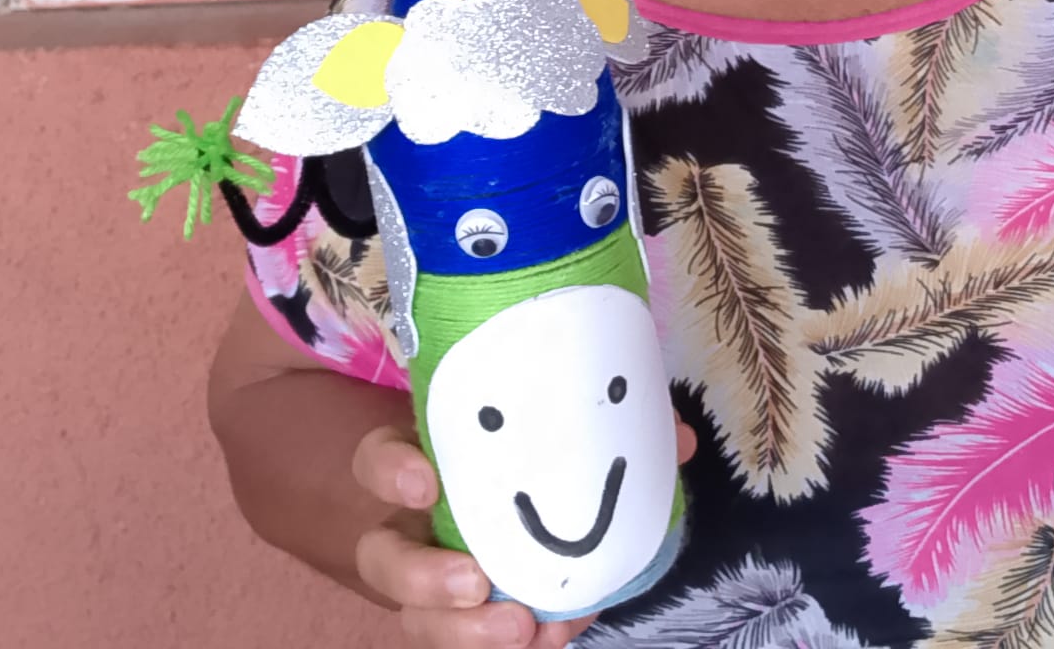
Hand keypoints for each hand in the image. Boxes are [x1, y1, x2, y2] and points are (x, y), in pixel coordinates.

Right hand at [351, 414, 697, 647]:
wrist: (517, 492)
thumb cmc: (531, 447)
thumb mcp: (554, 426)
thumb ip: (608, 427)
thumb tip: (676, 439)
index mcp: (425, 460)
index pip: (377, 459)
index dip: (390, 472)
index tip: (427, 480)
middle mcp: (413, 525)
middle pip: (385, 561)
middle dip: (424, 581)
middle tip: (478, 584)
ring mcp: (431, 579)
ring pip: (417, 620)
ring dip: (465, 635)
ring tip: (522, 631)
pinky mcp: (459, 619)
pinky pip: (467, 642)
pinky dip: (509, 645)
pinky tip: (552, 639)